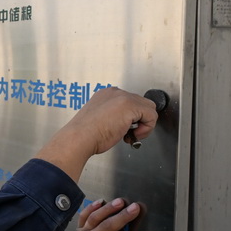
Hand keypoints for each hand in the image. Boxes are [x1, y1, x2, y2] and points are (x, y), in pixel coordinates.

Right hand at [35, 88, 159, 181]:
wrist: (79, 137)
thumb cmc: (84, 135)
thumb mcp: (99, 120)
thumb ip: (113, 117)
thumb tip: (125, 124)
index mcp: (106, 95)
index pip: (130, 102)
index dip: (131, 119)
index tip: (122, 130)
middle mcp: (115, 93)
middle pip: (142, 103)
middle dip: (140, 120)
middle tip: (129, 134)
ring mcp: (123, 97)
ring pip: (149, 109)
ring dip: (144, 125)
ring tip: (130, 135)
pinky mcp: (131, 105)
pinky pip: (151, 116)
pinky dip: (146, 129)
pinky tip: (132, 135)